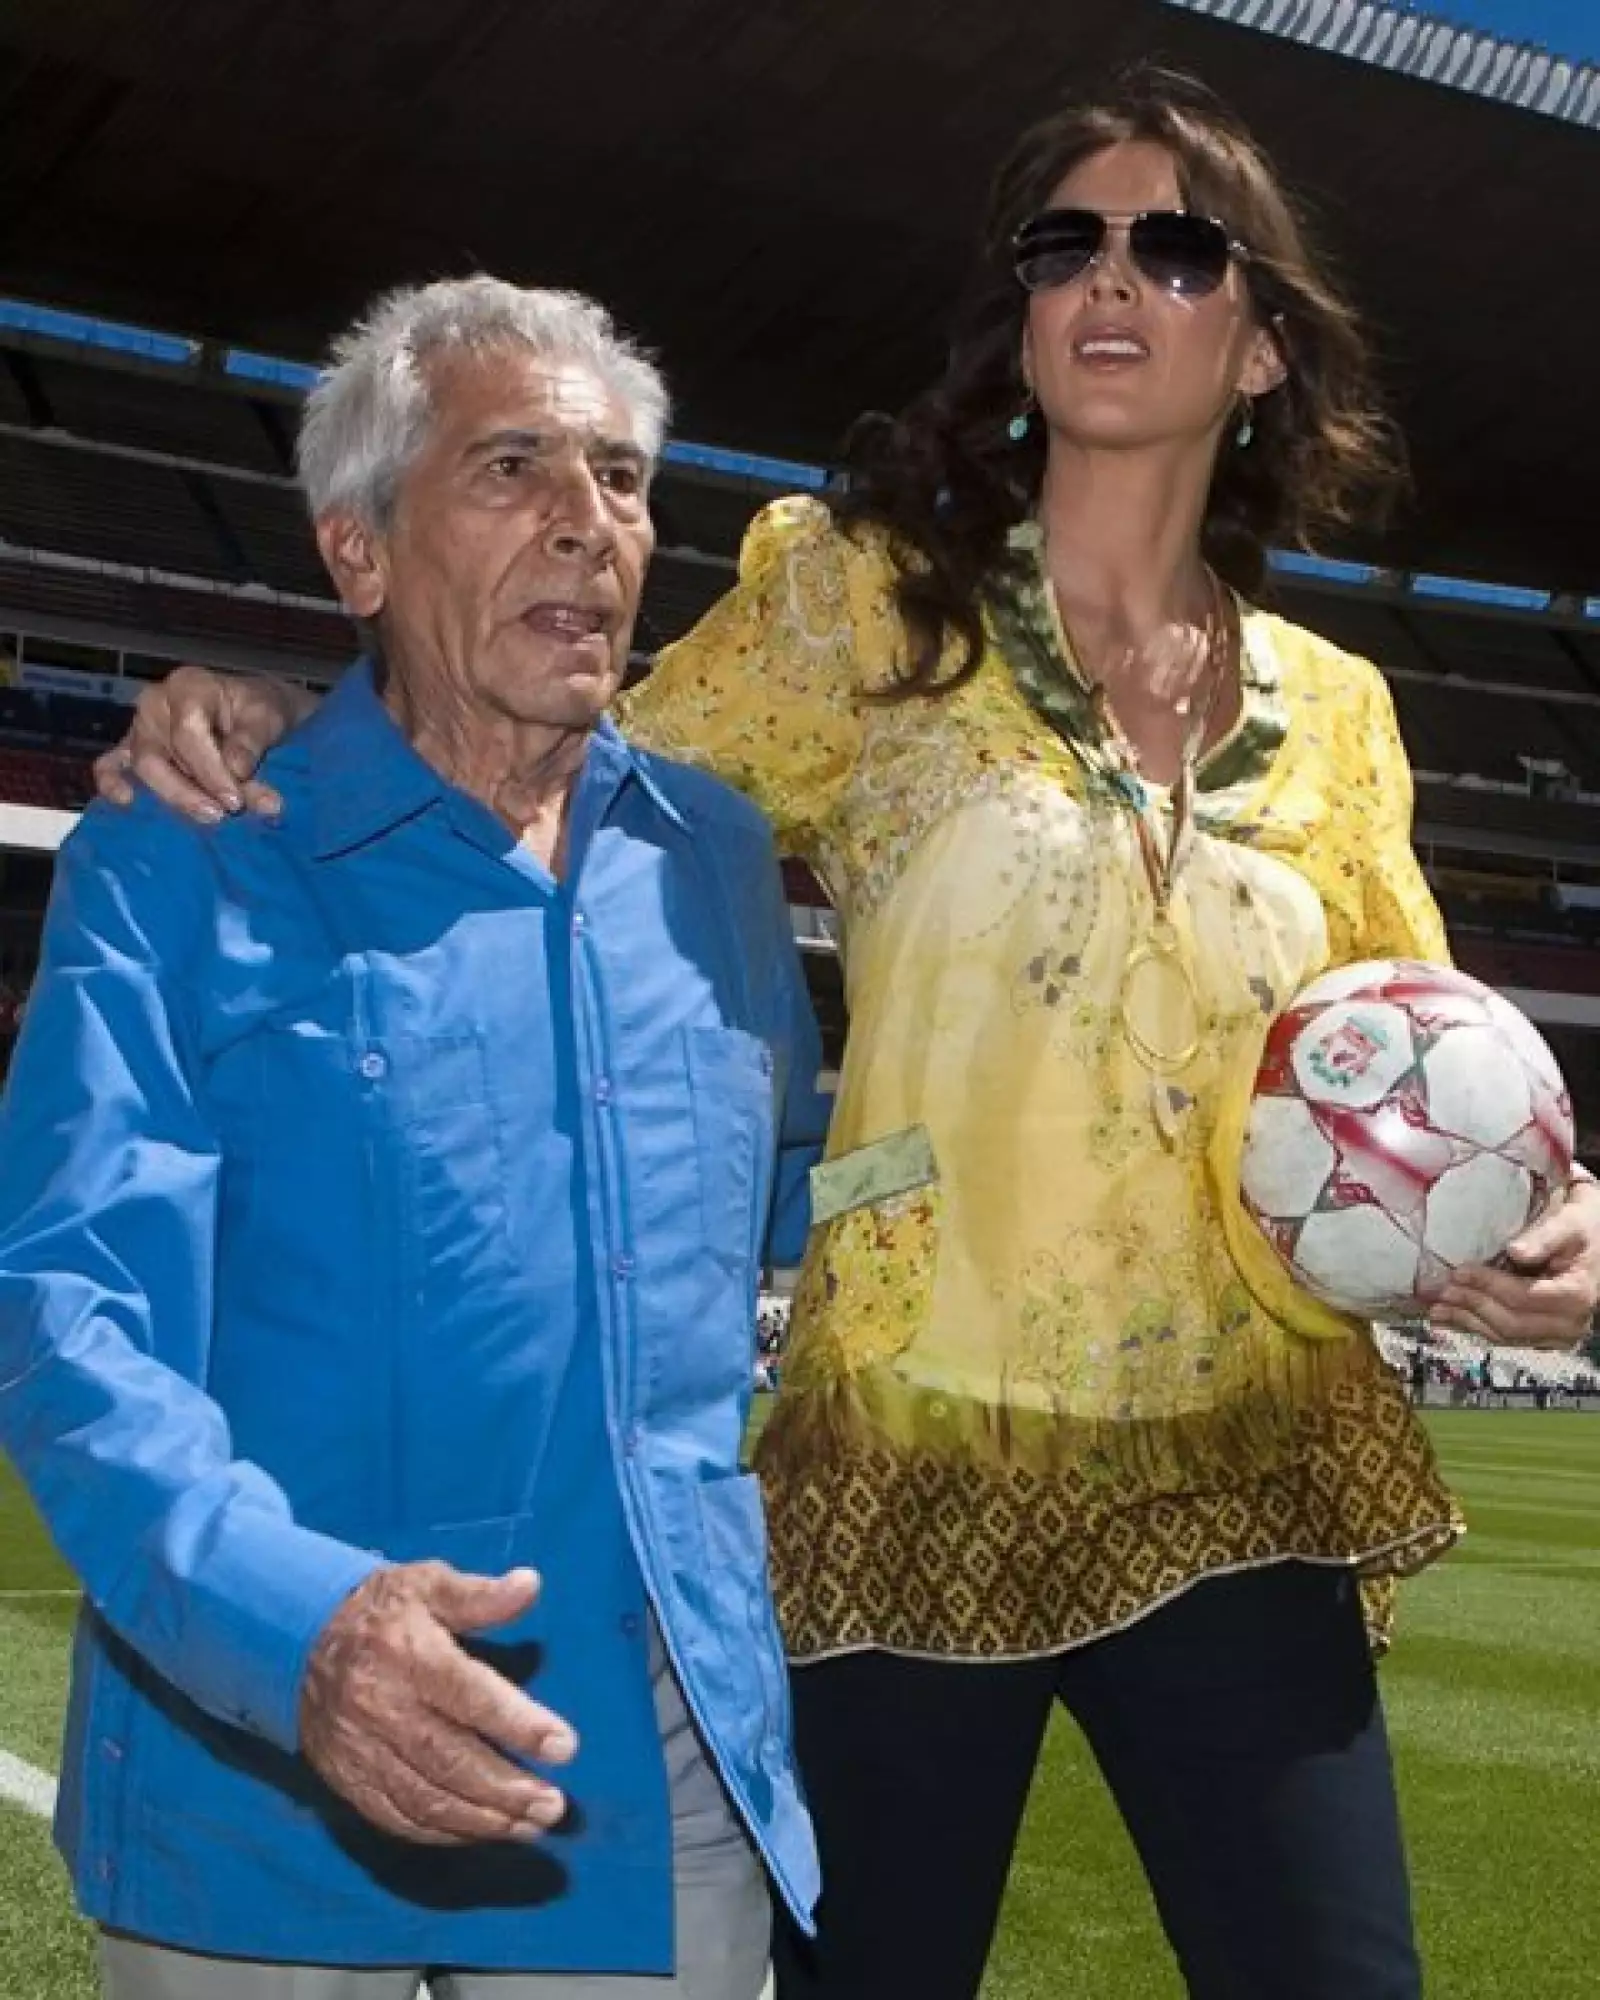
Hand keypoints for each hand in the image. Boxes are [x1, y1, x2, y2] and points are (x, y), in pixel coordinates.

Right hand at [93, 667, 312, 822]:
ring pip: (142, 767)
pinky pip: (110, 764)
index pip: (188, 733)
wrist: (254, 712)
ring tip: (206, 817)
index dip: (210, 770)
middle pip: (157, 755)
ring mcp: (140, 728)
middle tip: (222, 814)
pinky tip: (126, 802)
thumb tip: (236, 769)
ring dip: (173, 797)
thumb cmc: (258, 711)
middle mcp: (156, 705)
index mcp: (188, 687)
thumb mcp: (267, 717)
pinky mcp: (132, 749)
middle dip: (188, 791)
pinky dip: (112, 783)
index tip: (234, 801)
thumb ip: (253, 741)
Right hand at [300, 1561, 576, 1845]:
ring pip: (425, 1797)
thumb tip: (530, 1584)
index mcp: (408, 1654)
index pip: (469, 1695)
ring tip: (529, 1826)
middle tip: (554, 1807)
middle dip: (506, 1789)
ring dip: (482, 1820)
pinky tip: (481, 1832)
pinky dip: (442, 1832)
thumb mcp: (427, 1584)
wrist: (299, 1641)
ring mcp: (361, 1750)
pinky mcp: (348, 1779)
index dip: (518, 1724)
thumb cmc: (383, 1611)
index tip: (565, 1747)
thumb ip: (479, 1594)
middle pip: (449, 1759)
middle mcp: (381, 1707)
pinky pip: (396, 1817)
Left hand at [1431, 1180, 1599, 1351]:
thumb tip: (1515, 1251)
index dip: (1488, 1286)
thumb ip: (1544, 1237)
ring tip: (1437, 1310)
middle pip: (1512, 1322)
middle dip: (1472, 1307)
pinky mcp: (1546, 1337)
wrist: (1596, 1242)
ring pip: (1506, 1336)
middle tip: (1441, 1292)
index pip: (1522, 1297)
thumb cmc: (1582, 1227)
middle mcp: (1570, 1323)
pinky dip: (1478, 1329)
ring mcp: (1558, 1334)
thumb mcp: (1569, 1222)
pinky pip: (1508, 1338)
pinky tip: (1453, 1320)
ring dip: (1468, 1323)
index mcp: (1575, 1295)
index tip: (1459, 1271)